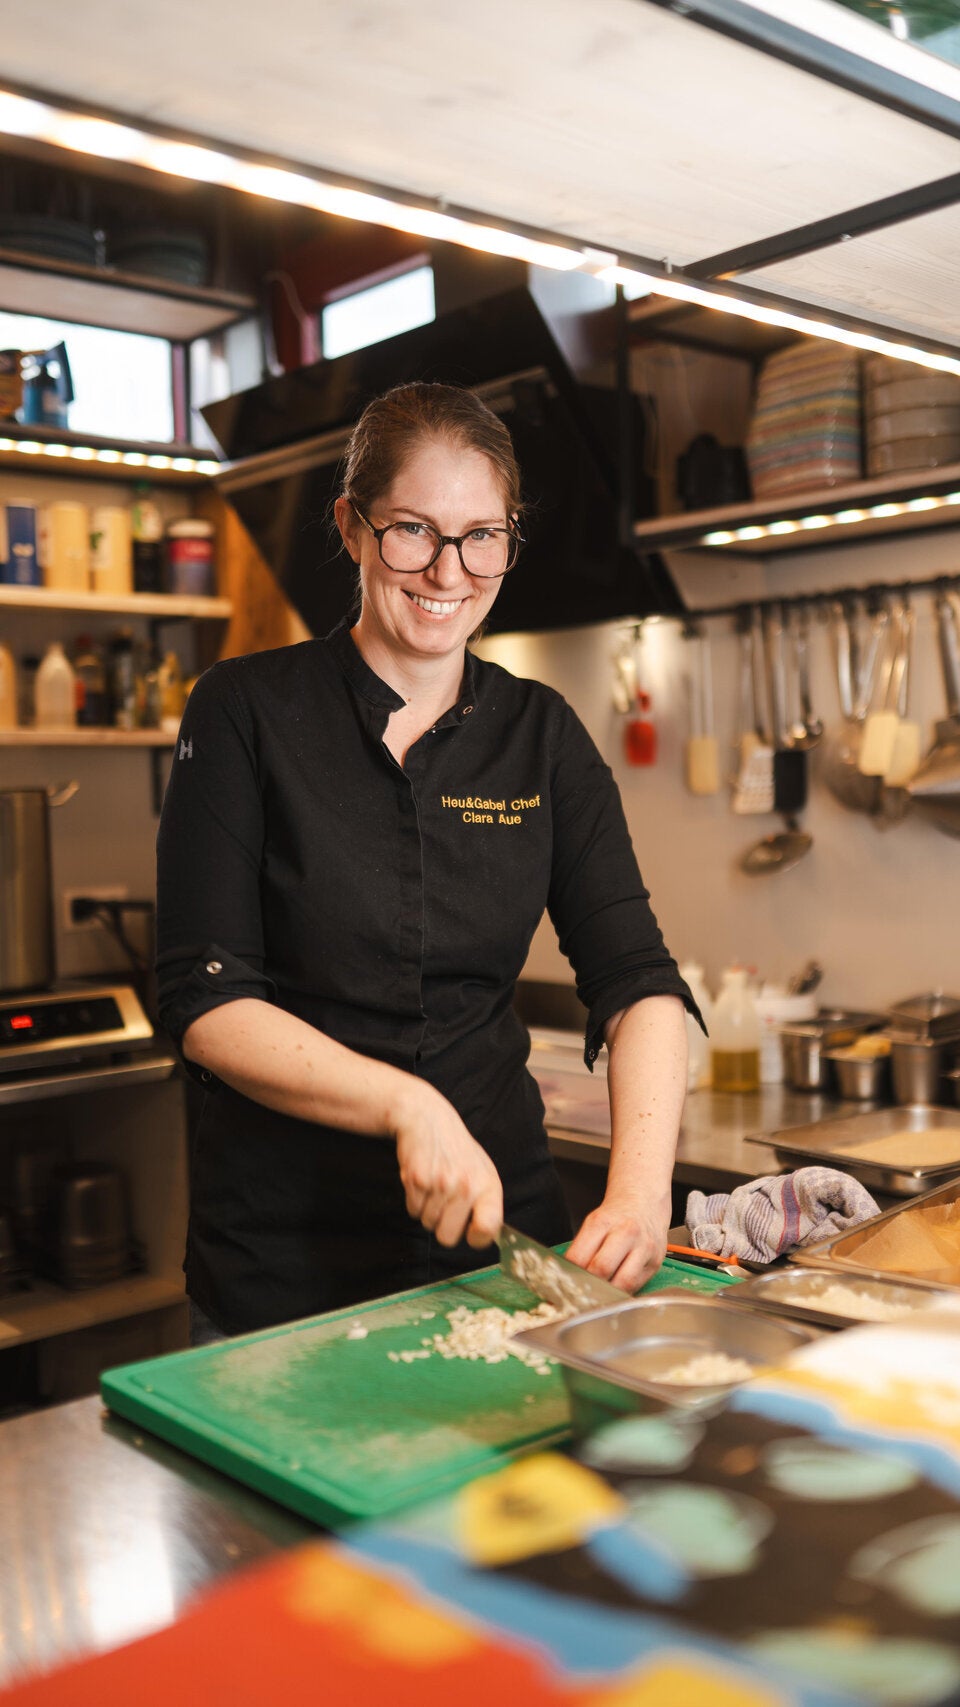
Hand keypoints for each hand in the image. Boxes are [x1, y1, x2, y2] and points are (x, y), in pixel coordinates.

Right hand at [393, 1084, 503, 1249]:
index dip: (477, 1237)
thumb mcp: (482, 1172)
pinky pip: (412, 1211)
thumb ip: (486, 1204)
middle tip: (444, 1203)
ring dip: (427, 1209)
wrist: (428, 1119)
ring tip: (433, 1184)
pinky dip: (414, 1200)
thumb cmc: (457, 1151)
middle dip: (442, 1225)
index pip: (488, 1228)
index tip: (471, 1232)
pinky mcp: (417, 1180)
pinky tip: (422, 1179)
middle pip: (447, 1237)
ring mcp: (441, 1183)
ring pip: (427, 1224)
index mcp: (488, 1185)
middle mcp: (466, 1186)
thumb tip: (486, 1237)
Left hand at [566, 1192, 670, 1292]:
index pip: (579, 1257)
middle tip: (582, 1293)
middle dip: (589, 1285)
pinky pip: (636, 1286)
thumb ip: (581, 1250)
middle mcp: (626, 1233)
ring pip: (623, 1282)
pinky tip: (614, 1290)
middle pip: (602, 1269)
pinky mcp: (655, 1262)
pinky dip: (622, 1292)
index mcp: (602, 1222)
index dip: (570, 1275)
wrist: (644, 1202)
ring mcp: (644, 1248)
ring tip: (599, 1294)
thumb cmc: (615, 1216)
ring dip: (608, 1293)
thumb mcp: (593, 1224)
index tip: (565, 1284)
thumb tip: (568, 1277)